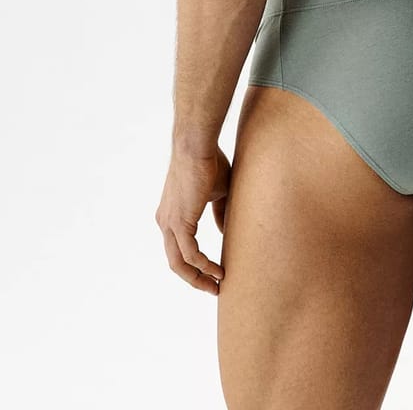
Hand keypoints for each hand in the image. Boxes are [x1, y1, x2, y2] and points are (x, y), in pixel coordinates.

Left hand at [155, 143, 230, 294]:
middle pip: (175, 262)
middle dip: (195, 279)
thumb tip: (224, 231)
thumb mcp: (217, 192)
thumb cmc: (209, 162)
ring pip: (179, 263)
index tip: (213, 273)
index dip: (195, 264)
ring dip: (198, 277)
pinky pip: (190, 253)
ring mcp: (169, 223)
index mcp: (171, 215)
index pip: (179, 248)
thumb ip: (218, 213)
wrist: (197, 147)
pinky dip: (204, 265)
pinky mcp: (179, 222)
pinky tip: (218, 270)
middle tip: (213, 288)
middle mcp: (165, 222)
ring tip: (218, 285)